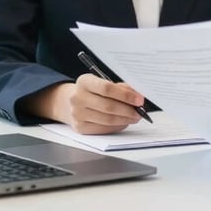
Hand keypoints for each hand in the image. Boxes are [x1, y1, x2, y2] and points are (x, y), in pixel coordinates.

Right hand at [26, 75, 144, 133]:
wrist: (70, 102)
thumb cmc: (92, 90)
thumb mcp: (102, 81)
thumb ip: (120, 87)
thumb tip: (138, 95)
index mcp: (84, 82)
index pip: (107, 88)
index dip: (125, 95)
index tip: (139, 99)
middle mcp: (77, 98)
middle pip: (108, 106)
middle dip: (128, 109)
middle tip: (140, 110)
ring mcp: (77, 114)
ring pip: (107, 119)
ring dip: (125, 119)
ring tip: (135, 116)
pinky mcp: (80, 128)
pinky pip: (103, 129)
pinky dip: (117, 126)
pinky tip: (124, 121)